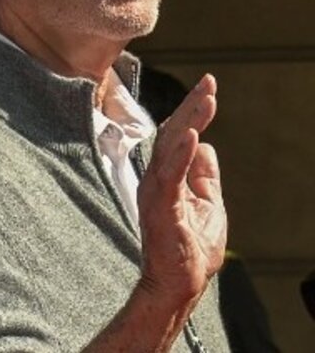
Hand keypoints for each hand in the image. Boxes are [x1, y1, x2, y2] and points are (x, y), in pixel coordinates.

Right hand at [137, 73, 225, 304]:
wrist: (180, 282)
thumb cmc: (190, 249)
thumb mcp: (209, 204)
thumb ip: (205, 176)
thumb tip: (207, 145)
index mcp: (169, 177)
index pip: (180, 136)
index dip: (193, 111)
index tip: (209, 87)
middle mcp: (157, 179)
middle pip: (175, 134)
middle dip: (192, 107)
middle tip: (209, 83)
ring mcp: (156, 192)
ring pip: (171, 148)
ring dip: (189, 122)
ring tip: (205, 100)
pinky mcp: (160, 207)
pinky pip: (170, 176)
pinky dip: (180, 154)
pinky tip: (193, 136)